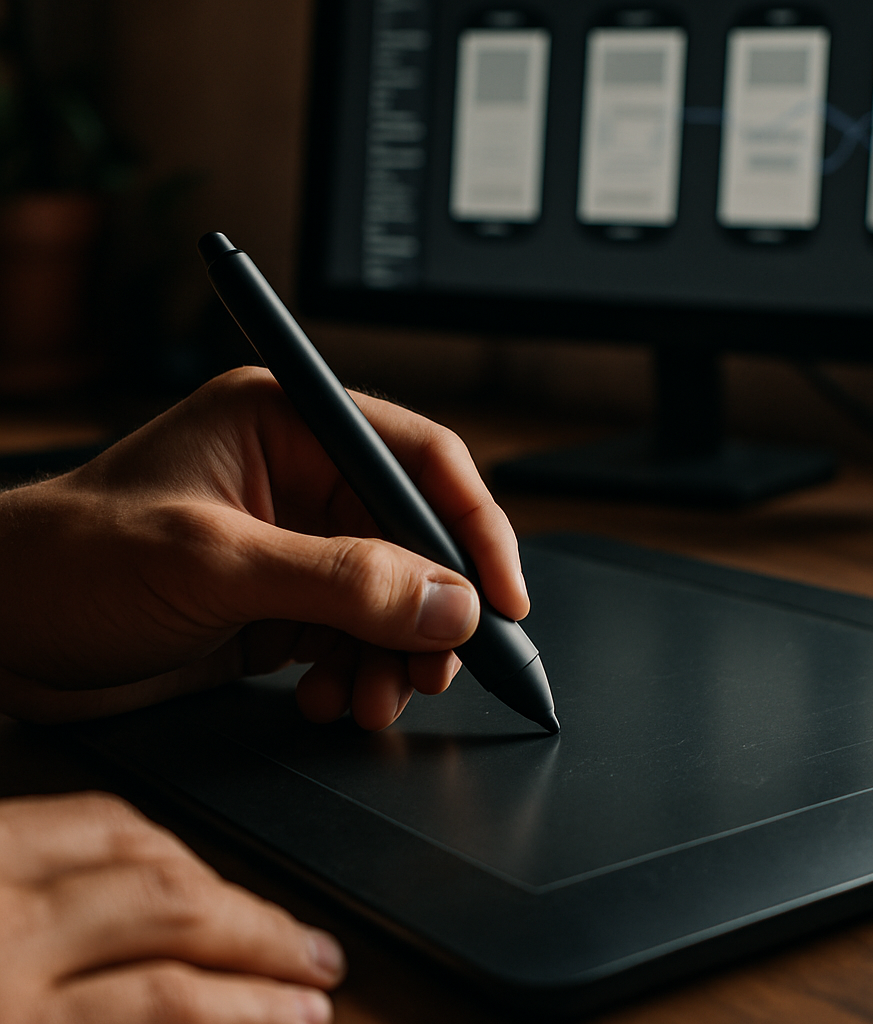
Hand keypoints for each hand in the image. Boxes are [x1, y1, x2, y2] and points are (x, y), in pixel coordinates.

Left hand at [0, 366, 528, 727]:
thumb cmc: (68, 561)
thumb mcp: (213, 562)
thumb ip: (342, 579)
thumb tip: (451, 600)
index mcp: (286, 423)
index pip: (417, 458)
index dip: (471, 524)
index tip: (502, 594)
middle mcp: (299, 478)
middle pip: (415, 538)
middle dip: (432, 609)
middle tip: (436, 666)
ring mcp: (295, 545)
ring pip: (394, 598)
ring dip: (398, 654)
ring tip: (375, 698)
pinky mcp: (283, 604)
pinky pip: (358, 639)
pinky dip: (361, 674)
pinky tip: (330, 698)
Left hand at [0, 791, 341, 1023]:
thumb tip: (206, 1016)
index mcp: (10, 1017)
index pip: (166, 1000)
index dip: (255, 1006)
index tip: (303, 1011)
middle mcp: (8, 933)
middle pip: (174, 907)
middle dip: (265, 933)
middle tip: (319, 956)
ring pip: (147, 846)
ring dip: (222, 884)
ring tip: (266, 917)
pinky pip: (93, 812)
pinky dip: (155, 835)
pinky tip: (185, 860)